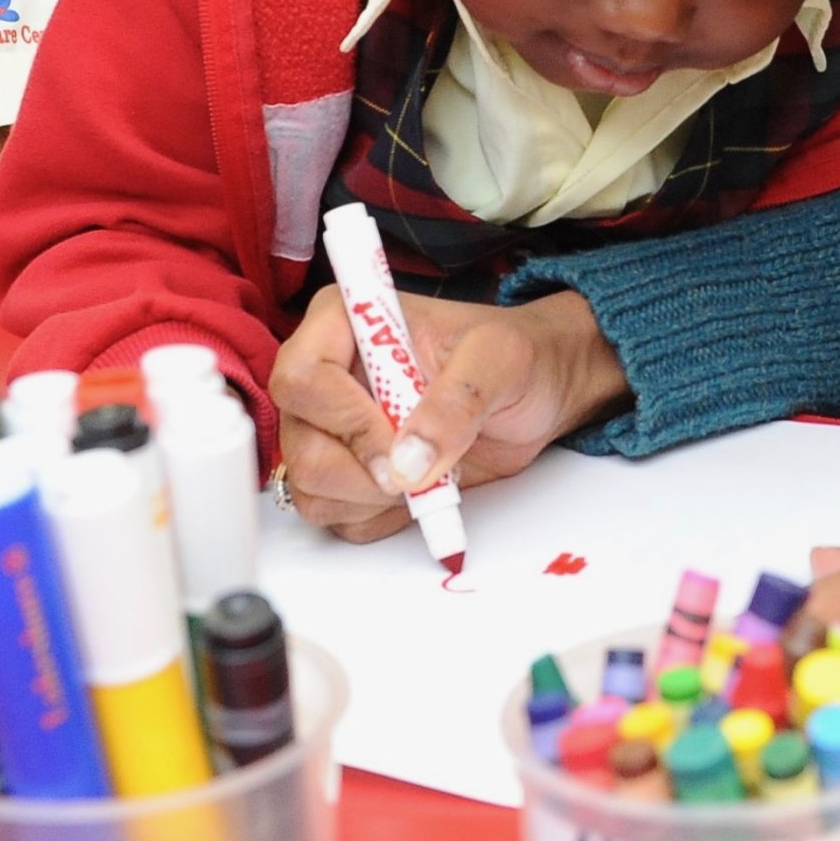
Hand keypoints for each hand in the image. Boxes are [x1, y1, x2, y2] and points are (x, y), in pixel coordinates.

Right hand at [269, 285, 629, 542]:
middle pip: (299, 444)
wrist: (540, 390)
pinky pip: (336, 516)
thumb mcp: (501, 359)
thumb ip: (458, 401)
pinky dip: (380, 517)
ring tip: (432, 473)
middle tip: (421, 472)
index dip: (343, 419)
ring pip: (310, 487)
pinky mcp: (349, 474)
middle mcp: (329, 378)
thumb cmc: (518, 356)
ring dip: (372, 499)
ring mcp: (333, 430)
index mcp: (347, 323)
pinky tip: (423, 491)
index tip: (397, 442)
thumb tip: (410, 459)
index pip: (302, 377)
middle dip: (362, 472)